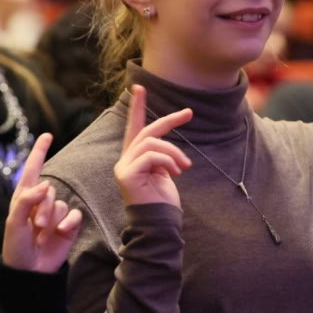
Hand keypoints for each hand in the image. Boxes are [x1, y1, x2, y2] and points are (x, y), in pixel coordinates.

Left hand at [2, 133, 82, 272]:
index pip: (32, 170)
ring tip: (42, 233)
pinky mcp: (68, 225)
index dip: (39, 152)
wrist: (30, 271)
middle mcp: (41, 203)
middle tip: (35, 225)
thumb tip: (44, 184)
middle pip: (49, 189)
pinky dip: (68, 222)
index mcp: (24, 198)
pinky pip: (73, 214)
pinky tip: (61, 232)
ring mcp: (55, 214)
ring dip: (52, 217)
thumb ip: (26, 200)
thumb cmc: (16, 246)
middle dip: (43, 206)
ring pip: (60, 203)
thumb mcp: (15, 223)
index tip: (47, 135)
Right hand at [114, 85, 192, 206]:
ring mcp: (124, 167)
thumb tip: (168, 144)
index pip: (134, 128)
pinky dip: (168, 161)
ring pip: (151, 142)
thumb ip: (162, 155)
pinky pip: (151, 156)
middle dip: (169, 120)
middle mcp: (125, 160)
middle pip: (147, 130)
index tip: (140, 87)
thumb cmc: (164, 202)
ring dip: (173, 152)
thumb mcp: (166, 172)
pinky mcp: (126, 174)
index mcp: (135, 158)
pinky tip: (176, 173)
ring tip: (184, 168)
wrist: (160, 225)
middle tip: (189, 113)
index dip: (137, 107)